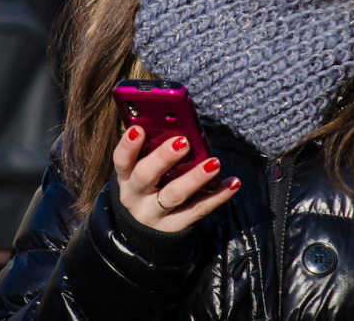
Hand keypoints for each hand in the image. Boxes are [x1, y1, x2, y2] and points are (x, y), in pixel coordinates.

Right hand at [114, 126, 240, 232]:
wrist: (143, 230)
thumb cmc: (147, 185)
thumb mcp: (140, 169)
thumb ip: (152, 150)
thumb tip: (176, 124)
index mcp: (126, 177)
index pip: (121, 160)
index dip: (128, 145)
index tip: (139, 129)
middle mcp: (136, 196)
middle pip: (145, 177)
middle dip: (163, 157)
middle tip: (183, 141)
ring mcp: (155, 214)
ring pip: (174, 195)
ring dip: (194, 178)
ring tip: (214, 163)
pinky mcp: (175, 226)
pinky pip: (198, 210)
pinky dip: (217, 196)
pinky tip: (232, 183)